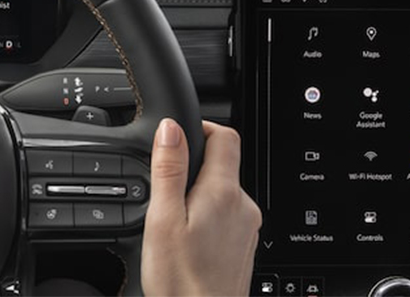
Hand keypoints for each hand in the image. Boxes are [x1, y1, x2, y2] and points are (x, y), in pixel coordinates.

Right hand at [141, 119, 261, 296]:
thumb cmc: (182, 283)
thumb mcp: (163, 220)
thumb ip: (169, 170)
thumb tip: (172, 129)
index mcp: (223, 193)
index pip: (224, 136)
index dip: (200, 127)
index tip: (176, 137)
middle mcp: (243, 207)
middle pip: (223, 164)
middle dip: (193, 166)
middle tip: (163, 187)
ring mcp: (246, 229)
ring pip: (223, 192)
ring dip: (198, 194)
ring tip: (171, 220)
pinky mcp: (243, 247)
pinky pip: (226, 216)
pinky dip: (205, 217)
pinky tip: (186, 240)